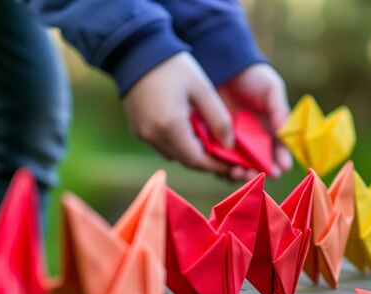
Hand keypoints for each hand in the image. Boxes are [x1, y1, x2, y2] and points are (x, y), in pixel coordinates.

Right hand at [123, 52, 233, 175]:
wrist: (137, 51)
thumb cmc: (174, 67)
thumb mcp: (202, 89)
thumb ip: (218, 119)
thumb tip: (230, 145)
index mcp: (171, 126)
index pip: (197, 160)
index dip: (217, 165)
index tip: (233, 165)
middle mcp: (154, 135)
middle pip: (186, 160)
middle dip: (206, 160)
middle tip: (225, 155)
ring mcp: (143, 134)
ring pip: (174, 155)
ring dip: (192, 153)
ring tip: (209, 141)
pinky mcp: (137, 130)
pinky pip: (162, 145)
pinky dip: (178, 144)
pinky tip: (189, 131)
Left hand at [219, 64, 292, 180]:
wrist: (224, 64)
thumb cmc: (253, 76)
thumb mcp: (271, 89)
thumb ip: (280, 110)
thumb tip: (285, 133)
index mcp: (271, 131)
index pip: (279, 152)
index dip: (281, 161)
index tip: (281, 168)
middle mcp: (254, 141)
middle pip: (258, 165)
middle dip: (258, 172)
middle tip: (255, 174)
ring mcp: (234, 143)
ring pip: (238, 166)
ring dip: (239, 174)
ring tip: (237, 173)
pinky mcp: (215, 141)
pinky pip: (218, 160)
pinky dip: (220, 167)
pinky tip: (221, 167)